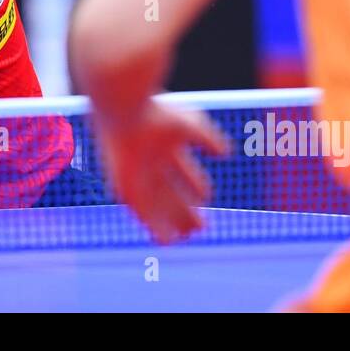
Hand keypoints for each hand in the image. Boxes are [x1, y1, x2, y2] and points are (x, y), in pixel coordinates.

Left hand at [96, 102, 228, 243]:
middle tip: (202, 225)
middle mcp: (148, 160)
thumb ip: (209, 139)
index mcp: (164, 144)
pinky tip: (165, 239)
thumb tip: (226, 153)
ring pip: (155, 203)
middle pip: (169, 190)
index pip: (183, 169)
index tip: (207, 196)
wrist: (123, 111)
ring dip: (171, 220)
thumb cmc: (158, 114)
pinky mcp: (123, 183)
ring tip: (186, 236)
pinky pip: (139, 210)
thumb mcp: (192, 124)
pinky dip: (152, 225)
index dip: (195, 183)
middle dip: (185, 207)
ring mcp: (135, 173)